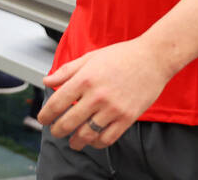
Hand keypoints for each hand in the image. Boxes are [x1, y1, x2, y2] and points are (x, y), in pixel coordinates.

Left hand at [39, 36, 170, 150]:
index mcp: (85, 79)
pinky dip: (96, 143)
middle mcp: (97, 95)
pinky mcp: (127, 117)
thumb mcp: (92, 57)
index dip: (45, 115)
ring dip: (75, 142)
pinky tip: (94, 139)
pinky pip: (107, 139)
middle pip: (67, 123)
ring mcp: (112, 108)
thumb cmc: (124, 55)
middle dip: (57, 130)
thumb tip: (47, 81)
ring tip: (74, 141)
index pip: (56, 104)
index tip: (43, 119)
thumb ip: (67, 70)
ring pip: (86, 135)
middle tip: (57, 131)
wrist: (154, 57)